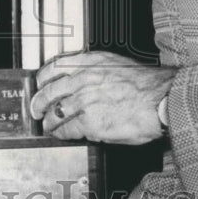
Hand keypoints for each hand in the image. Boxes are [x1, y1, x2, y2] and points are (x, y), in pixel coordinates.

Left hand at [32, 50, 172, 145]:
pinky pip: (67, 130)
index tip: (39, 86)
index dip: (41, 80)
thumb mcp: (116, 65)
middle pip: (48, 92)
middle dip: (38, 103)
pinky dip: (62, 134)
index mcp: (89, 63)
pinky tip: (62, 135)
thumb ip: (95, 70)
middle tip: (36, 111)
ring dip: (49, 122)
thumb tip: (81, 80)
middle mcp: (83, 79)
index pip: (53, 68)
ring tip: (48, 127)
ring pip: (55, 113)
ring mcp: (84, 101)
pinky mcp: (89, 123)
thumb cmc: (146, 85)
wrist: (162, 100)